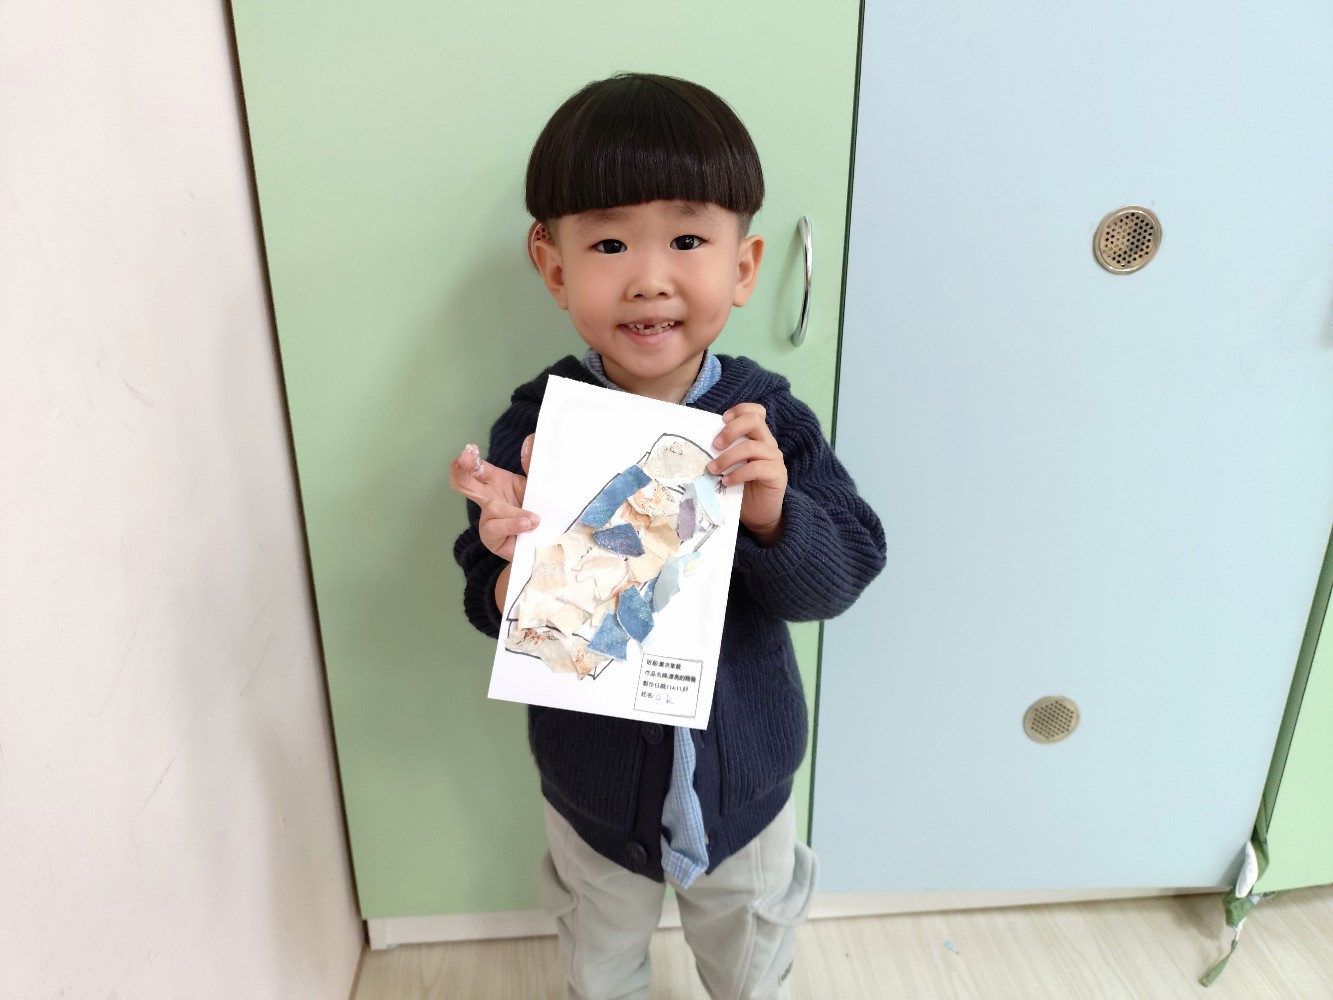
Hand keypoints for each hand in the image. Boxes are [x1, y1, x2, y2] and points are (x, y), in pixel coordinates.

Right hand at [449, 435, 537, 560]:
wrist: (547, 540)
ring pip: (493, 508)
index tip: (471, 451)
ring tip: (534, 518)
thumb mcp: (539, 484)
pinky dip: (512, 524)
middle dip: (460, 470)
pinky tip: (527, 525)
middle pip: (463, 482)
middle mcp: (488, 497)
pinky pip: (495, 528)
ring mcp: (488, 518)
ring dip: (515, 512)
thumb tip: (529, 442)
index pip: (476, 467)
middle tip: (464, 461)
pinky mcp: (491, 538)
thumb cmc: (539, 508)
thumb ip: (534, 464)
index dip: (469, 459)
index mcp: (496, 480)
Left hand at [708, 403, 785, 544]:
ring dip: (728, 457)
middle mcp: (768, 444)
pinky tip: (726, 482)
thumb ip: (723, 451)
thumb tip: (697, 444)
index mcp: (758, 437)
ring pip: (752, 446)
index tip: (722, 420)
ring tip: (713, 470)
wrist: (759, 515)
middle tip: (715, 445)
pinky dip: (738, 474)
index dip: (740, 410)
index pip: (756, 412)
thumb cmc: (741, 487)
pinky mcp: (777, 475)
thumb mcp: (730, 465)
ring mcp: (774, 459)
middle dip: (732, 430)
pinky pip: (757, 468)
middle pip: (755, 421)